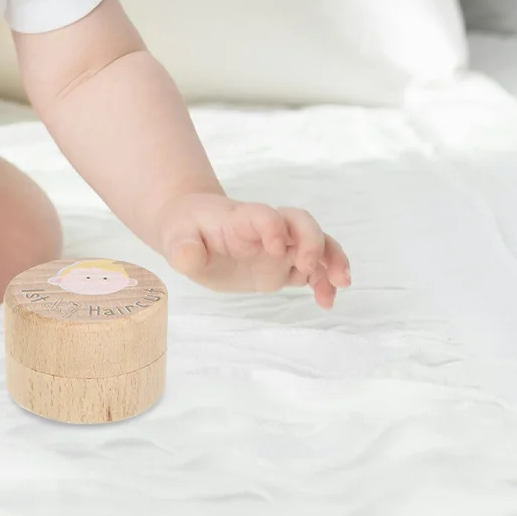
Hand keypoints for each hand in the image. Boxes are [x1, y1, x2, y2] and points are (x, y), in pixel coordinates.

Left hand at [156, 193, 351, 307]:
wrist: (193, 230)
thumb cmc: (185, 231)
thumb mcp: (175, 239)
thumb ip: (182, 249)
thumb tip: (188, 258)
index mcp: (239, 219)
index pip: (263, 214)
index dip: (273, 226)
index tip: (274, 248)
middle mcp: (266, 229)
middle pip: (300, 221)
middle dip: (312, 240)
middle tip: (309, 267)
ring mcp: (279, 247)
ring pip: (317, 242)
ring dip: (332, 259)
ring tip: (340, 284)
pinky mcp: (284, 265)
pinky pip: (314, 269)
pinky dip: (325, 282)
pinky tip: (326, 301)